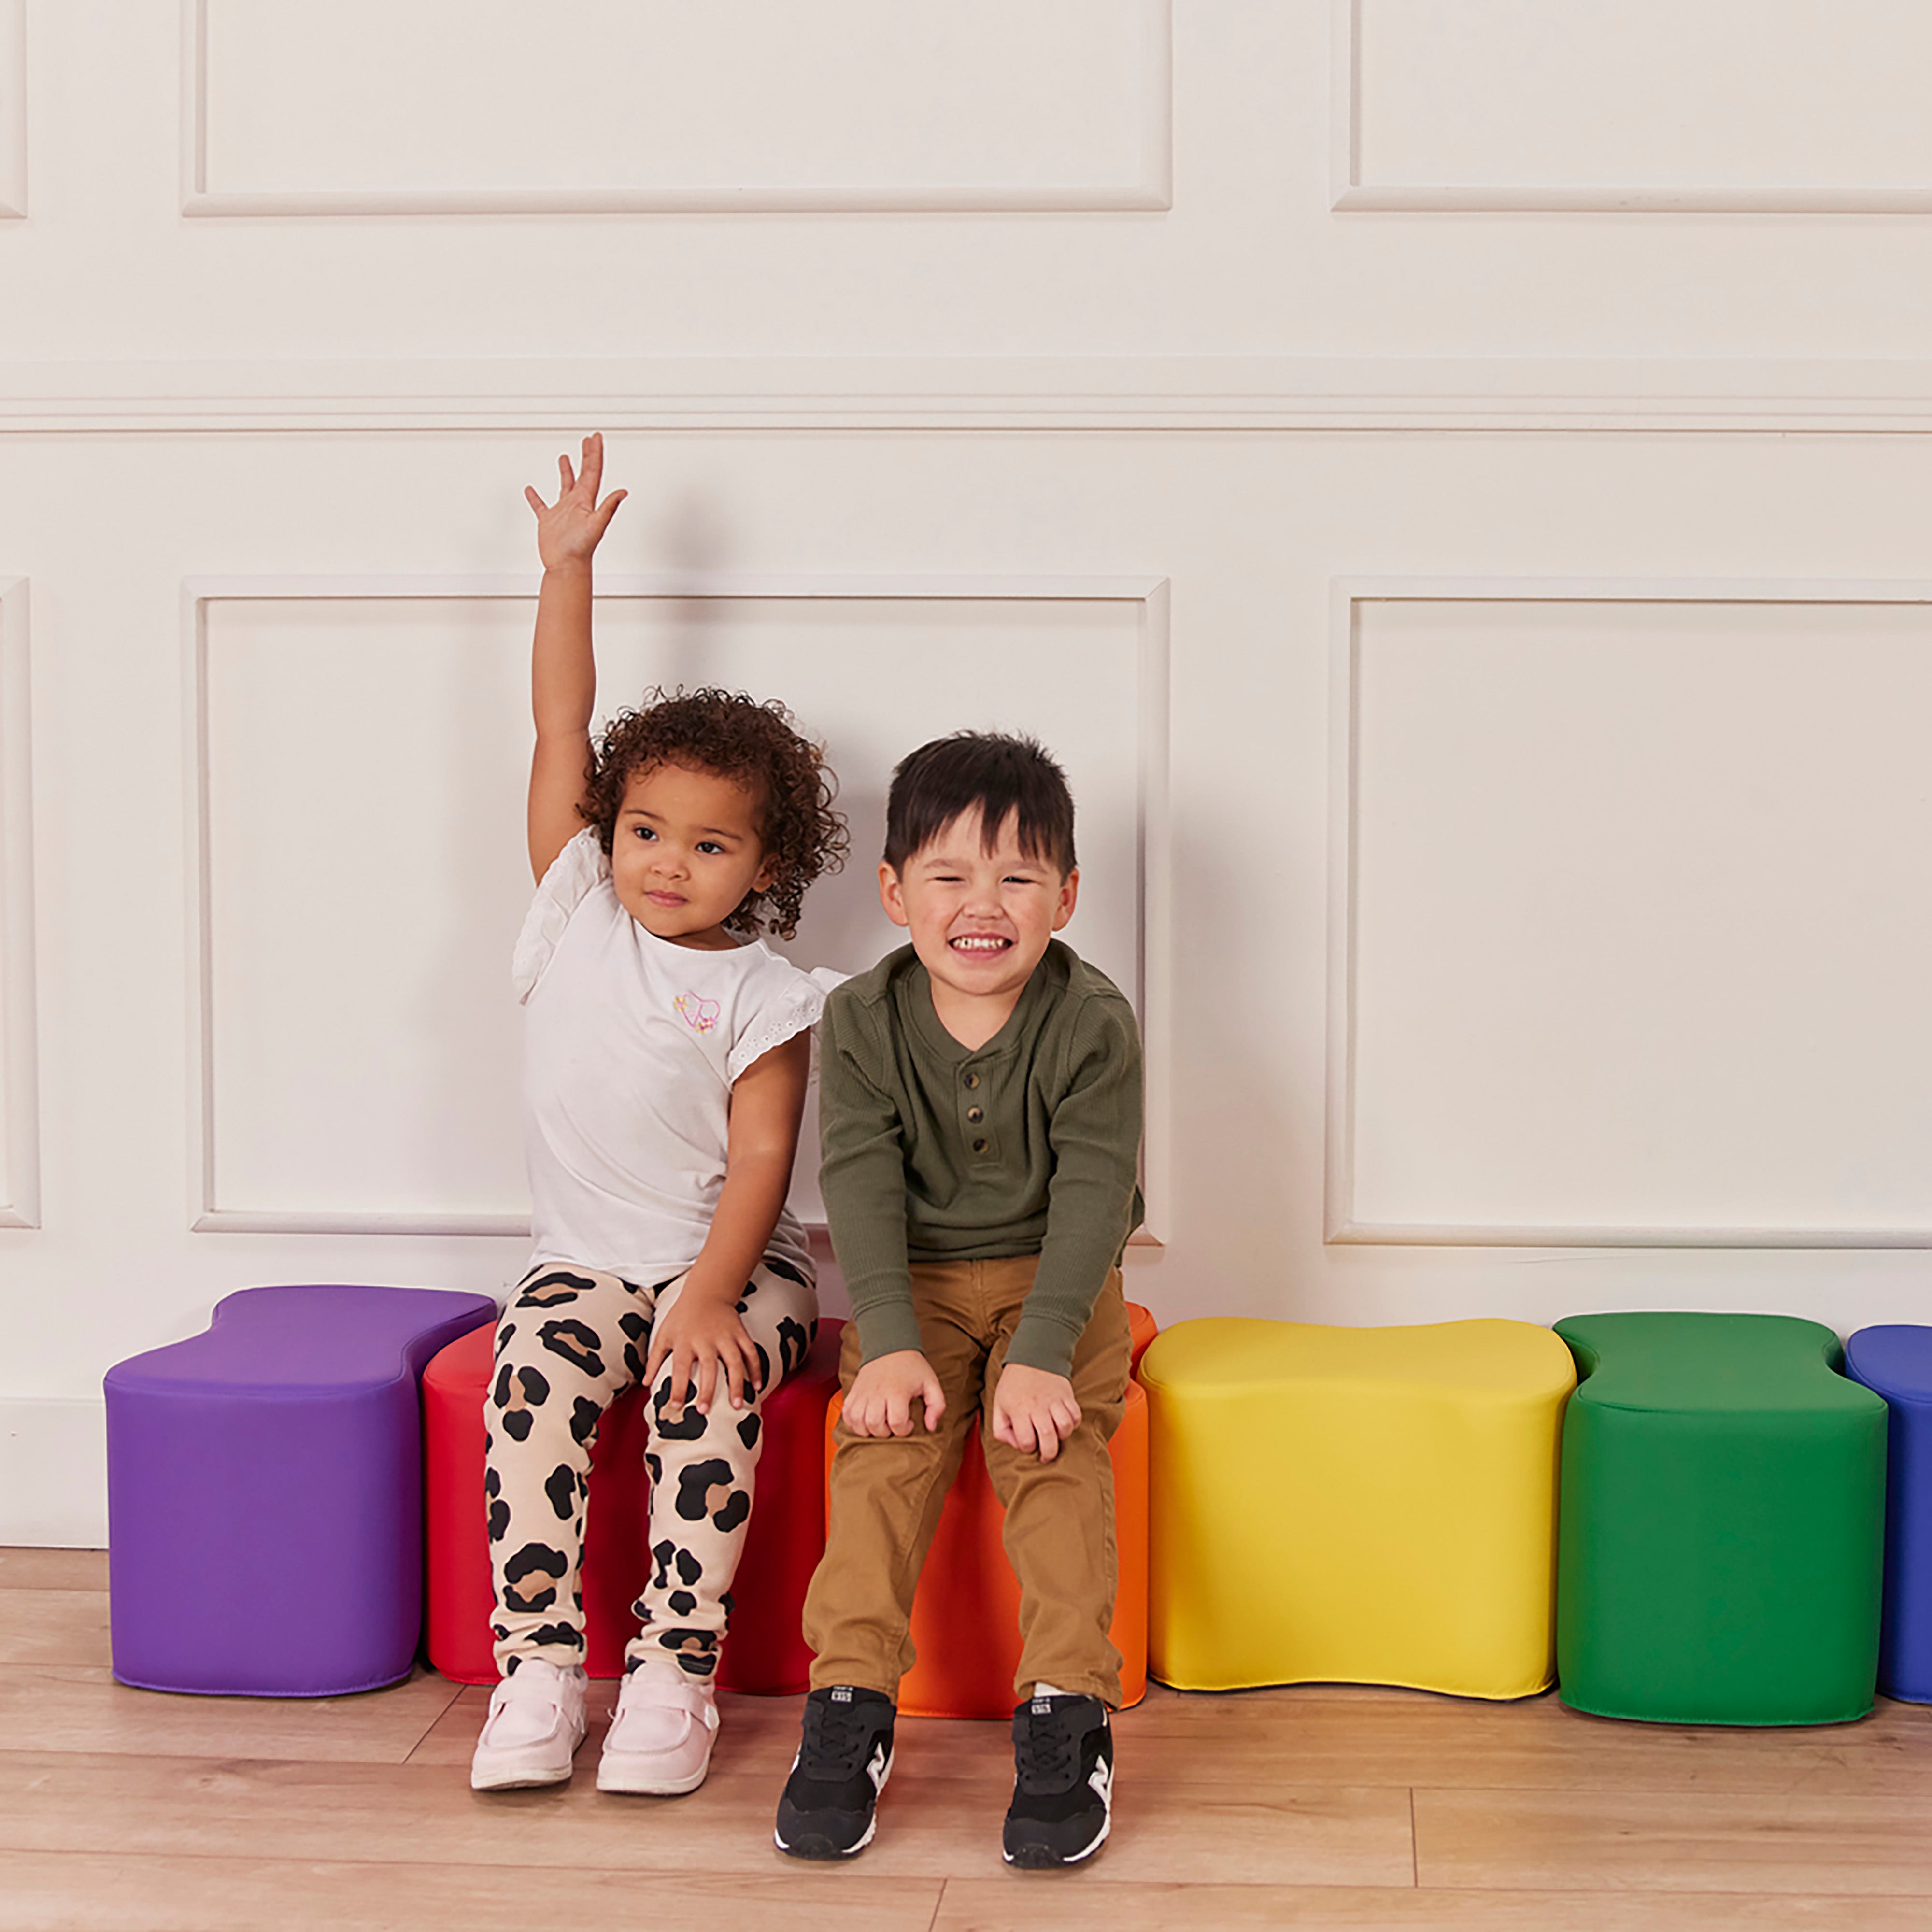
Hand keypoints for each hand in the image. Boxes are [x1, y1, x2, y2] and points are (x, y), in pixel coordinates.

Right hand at [524, 432, 626, 573]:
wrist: (566, 566)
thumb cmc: (581, 549)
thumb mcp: (596, 524)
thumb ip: (608, 507)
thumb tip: (624, 491)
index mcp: (587, 501)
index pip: (593, 472)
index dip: (594, 454)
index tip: (595, 437)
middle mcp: (576, 504)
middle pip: (583, 474)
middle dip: (586, 456)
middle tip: (587, 440)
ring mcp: (563, 512)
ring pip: (564, 486)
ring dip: (566, 471)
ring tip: (564, 457)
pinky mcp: (549, 521)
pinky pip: (540, 505)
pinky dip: (535, 497)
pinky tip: (530, 489)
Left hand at [644, 1288, 761, 1418]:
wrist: (706, 1292)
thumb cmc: (681, 1317)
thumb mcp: (663, 1334)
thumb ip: (654, 1359)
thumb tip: (645, 1383)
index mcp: (684, 1341)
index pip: (680, 1367)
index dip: (678, 1387)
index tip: (675, 1406)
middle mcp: (705, 1339)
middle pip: (709, 1366)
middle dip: (708, 1390)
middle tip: (705, 1411)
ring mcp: (725, 1336)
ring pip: (735, 1361)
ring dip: (737, 1384)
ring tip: (737, 1405)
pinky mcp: (740, 1332)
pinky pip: (751, 1352)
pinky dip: (756, 1369)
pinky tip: (757, 1387)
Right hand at [843, 1350, 945, 1438]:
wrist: (889, 1345)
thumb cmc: (912, 1367)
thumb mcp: (931, 1382)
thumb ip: (937, 1405)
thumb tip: (931, 1427)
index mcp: (897, 1391)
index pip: (897, 1422)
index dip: (904, 1430)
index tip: (910, 1423)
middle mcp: (877, 1393)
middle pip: (874, 1424)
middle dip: (885, 1432)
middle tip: (893, 1425)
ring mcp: (863, 1392)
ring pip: (858, 1421)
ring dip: (868, 1430)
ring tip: (879, 1424)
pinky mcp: (853, 1392)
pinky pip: (846, 1414)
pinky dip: (853, 1422)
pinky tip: (865, 1421)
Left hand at [991, 1363, 1080, 1462]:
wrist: (1031, 1356)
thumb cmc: (1013, 1385)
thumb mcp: (998, 1405)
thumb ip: (1001, 1430)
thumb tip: (1017, 1445)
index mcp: (1018, 1409)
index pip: (1026, 1440)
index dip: (1027, 1448)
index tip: (1027, 1444)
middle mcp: (1037, 1405)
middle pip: (1048, 1437)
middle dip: (1049, 1453)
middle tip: (1046, 1456)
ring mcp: (1054, 1400)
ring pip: (1066, 1426)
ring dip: (1062, 1437)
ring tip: (1055, 1435)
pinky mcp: (1066, 1395)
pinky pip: (1076, 1415)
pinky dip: (1073, 1423)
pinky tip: (1064, 1423)